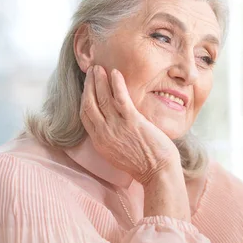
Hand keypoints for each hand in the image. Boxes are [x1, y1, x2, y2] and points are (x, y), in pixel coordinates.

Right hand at [80, 65, 180, 184]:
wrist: (158, 173)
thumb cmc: (144, 165)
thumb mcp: (118, 154)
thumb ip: (112, 139)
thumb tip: (112, 125)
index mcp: (100, 142)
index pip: (85, 115)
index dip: (84, 98)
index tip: (87, 87)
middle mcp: (104, 133)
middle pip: (89, 103)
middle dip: (89, 85)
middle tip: (91, 71)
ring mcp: (117, 127)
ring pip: (102, 98)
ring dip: (99, 80)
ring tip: (99, 68)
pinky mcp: (132, 122)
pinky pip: (120, 98)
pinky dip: (116, 84)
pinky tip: (115, 73)